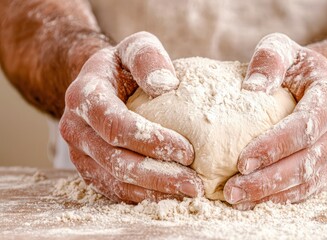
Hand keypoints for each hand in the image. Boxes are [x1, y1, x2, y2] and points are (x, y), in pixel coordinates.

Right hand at [59, 32, 203, 202]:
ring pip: (115, 181)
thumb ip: (148, 58)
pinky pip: (114, 189)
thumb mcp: (135, 48)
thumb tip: (166, 85)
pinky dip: (144, 195)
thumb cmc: (122, 66)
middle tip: (195, 184)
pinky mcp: (90, 169)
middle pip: (116, 160)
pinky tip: (171, 195)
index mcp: (84, 97)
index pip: (116, 125)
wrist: (99, 83)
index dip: (151, 141)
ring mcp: (80, 153)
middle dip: (158, 175)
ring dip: (154, 191)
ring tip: (189, 193)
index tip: (188, 150)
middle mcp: (76, 129)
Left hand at [224, 33, 326, 209]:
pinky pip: (312, 189)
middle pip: (309, 160)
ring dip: (273, 194)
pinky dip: (284, 198)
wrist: (323, 84)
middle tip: (232, 189)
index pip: (306, 126)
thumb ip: (268, 59)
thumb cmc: (296, 67)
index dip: (275, 146)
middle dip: (269, 178)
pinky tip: (256, 201)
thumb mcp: (281, 48)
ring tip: (238, 200)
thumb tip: (251, 89)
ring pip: (311, 180)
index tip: (242, 161)